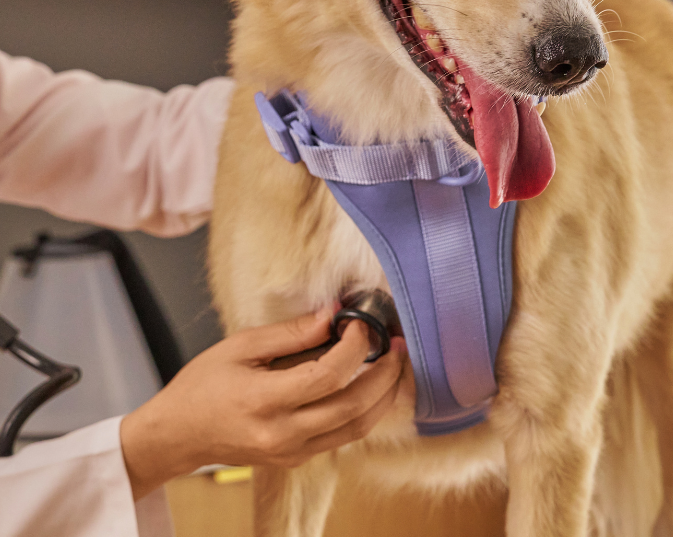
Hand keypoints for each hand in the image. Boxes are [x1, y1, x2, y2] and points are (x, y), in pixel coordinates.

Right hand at [120, 309, 405, 499]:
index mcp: (265, 402)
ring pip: (357, 428)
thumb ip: (291, 332)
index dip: (355, 346)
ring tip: (396, 365)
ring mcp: (292, 451)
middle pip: (354, 407)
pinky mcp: (297, 458)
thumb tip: (333, 313)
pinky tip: (371, 385)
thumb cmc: (201, 386)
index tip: (362, 323)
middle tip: (398, 344)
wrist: (177, 435)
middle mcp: (283, 434)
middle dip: (386, 374)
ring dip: (385, 396)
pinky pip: (343, 436)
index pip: (328, 375)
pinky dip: (365, 411)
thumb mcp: (240, 346)